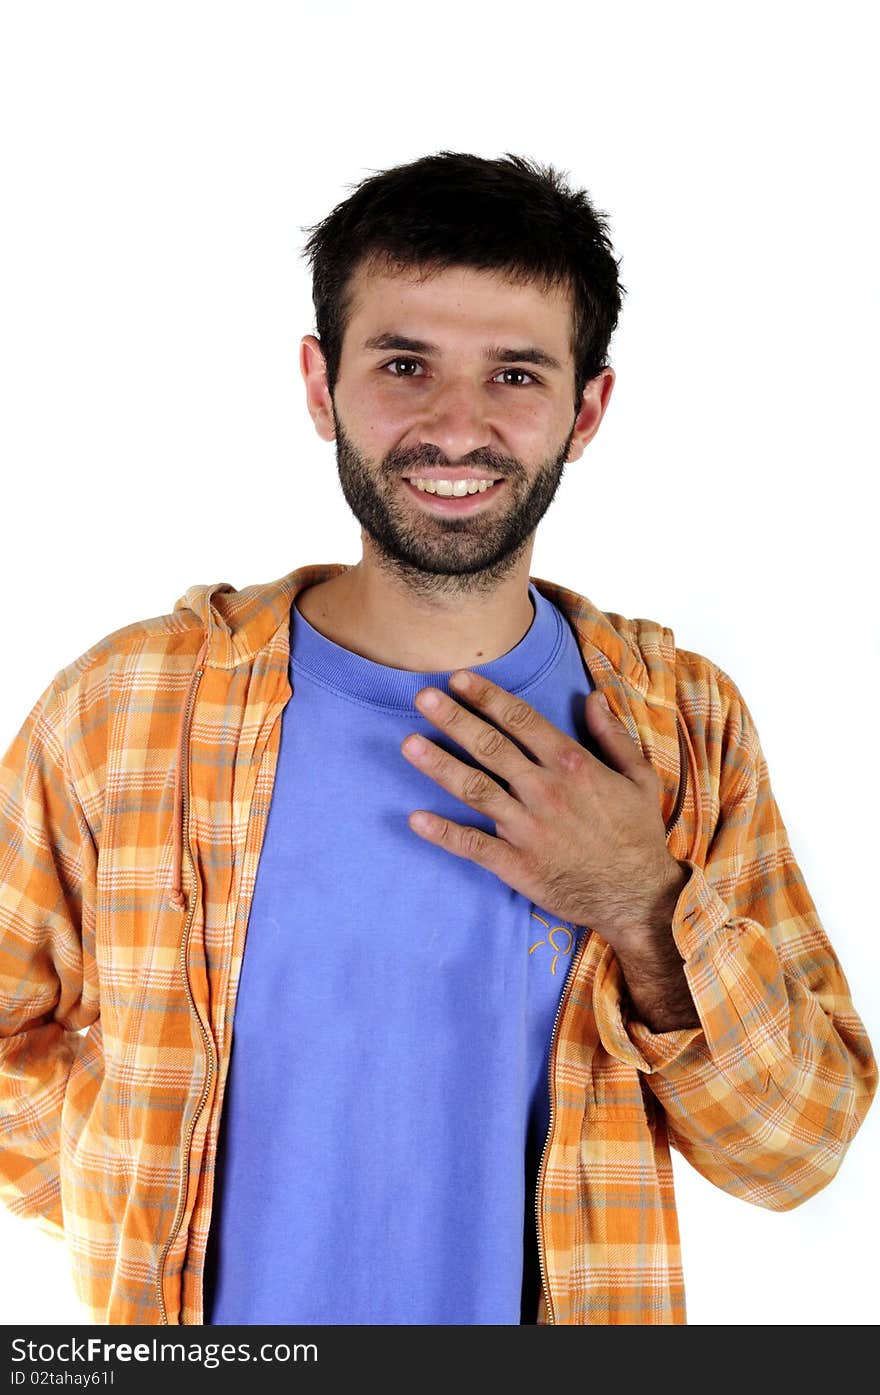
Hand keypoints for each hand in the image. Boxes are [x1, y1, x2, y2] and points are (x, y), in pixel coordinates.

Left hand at [401, 670, 686, 955]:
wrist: (638, 897)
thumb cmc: (637, 834)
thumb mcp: (639, 777)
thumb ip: (612, 735)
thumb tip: (593, 697)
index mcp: (572, 765)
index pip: (521, 720)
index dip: (487, 696)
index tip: (459, 679)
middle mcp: (545, 790)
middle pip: (490, 746)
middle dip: (454, 718)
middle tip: (422, 696)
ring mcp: (528, 828)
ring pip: (475, 789)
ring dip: (439, 766)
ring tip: (409, 744)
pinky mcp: (517, 865)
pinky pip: (472, 845)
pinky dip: (443, 832)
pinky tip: (415, 818)